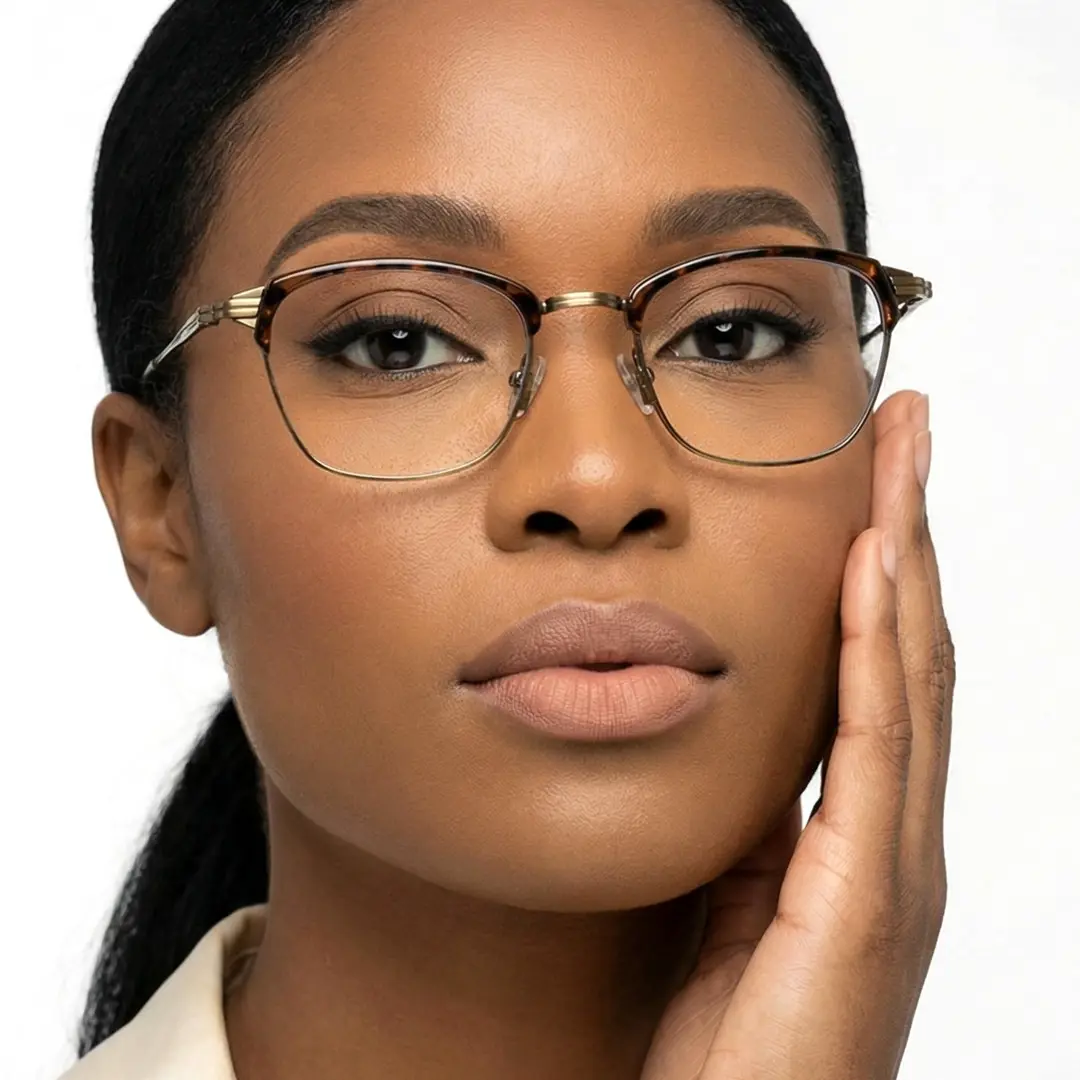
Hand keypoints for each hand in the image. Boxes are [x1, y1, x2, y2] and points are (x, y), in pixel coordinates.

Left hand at [641, 390, 953, 1079]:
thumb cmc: (728, 1043)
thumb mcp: (731, 903)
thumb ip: (752, 828)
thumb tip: (741, 758)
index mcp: (857, 832)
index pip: (878, 668)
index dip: (883, 566)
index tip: (873, 476)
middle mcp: (892, 836)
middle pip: (907, 647)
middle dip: (910, 529)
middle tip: (908, 427)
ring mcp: (891, 867)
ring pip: (906, 674)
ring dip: (907, 556)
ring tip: (904, 456)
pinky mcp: (864, 902)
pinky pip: (873, 747)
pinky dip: (878, 648)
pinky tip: (874, 568)